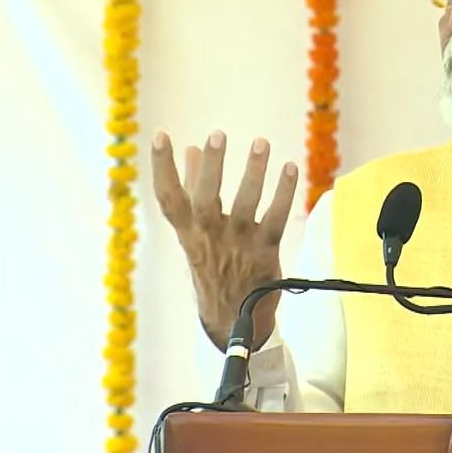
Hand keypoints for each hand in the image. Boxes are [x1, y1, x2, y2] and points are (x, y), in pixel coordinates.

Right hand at [151, 130, 297, 350]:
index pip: (168, 198)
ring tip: (261, 143)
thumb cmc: (214, 263)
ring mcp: (237, 246)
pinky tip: (290, 168)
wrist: (232, 317)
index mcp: (188, 231)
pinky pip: (275, 220)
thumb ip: (193, 188)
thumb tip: (190, 148)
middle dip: (211, 167)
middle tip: (218, 135)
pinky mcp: (264, 253)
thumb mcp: (196, 231)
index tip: (161, 136)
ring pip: (245, 206)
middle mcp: (209, 237)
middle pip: (205, 199)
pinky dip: (283, 193)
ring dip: (253, 173)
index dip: (162, 168)